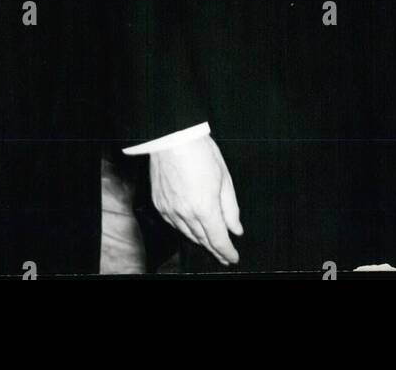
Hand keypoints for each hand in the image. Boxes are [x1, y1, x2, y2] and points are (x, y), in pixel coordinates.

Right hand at [148, 136, 242, 265]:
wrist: (172, 138)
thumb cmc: (201, 152)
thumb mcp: (224, 178)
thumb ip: (230, 208)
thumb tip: (235, 229)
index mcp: (205, 207)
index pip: (218, 240)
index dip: (227, 252)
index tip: (233, 258)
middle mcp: (185, 213)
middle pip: (203, 240)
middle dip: (215, 249)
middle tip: (225, 255)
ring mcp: (170, 210)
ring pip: (187, 234)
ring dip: (201, 240)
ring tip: (211, 242)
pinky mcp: (159, 205)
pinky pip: (174, 224)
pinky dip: (185, 229)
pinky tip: (192, 228)